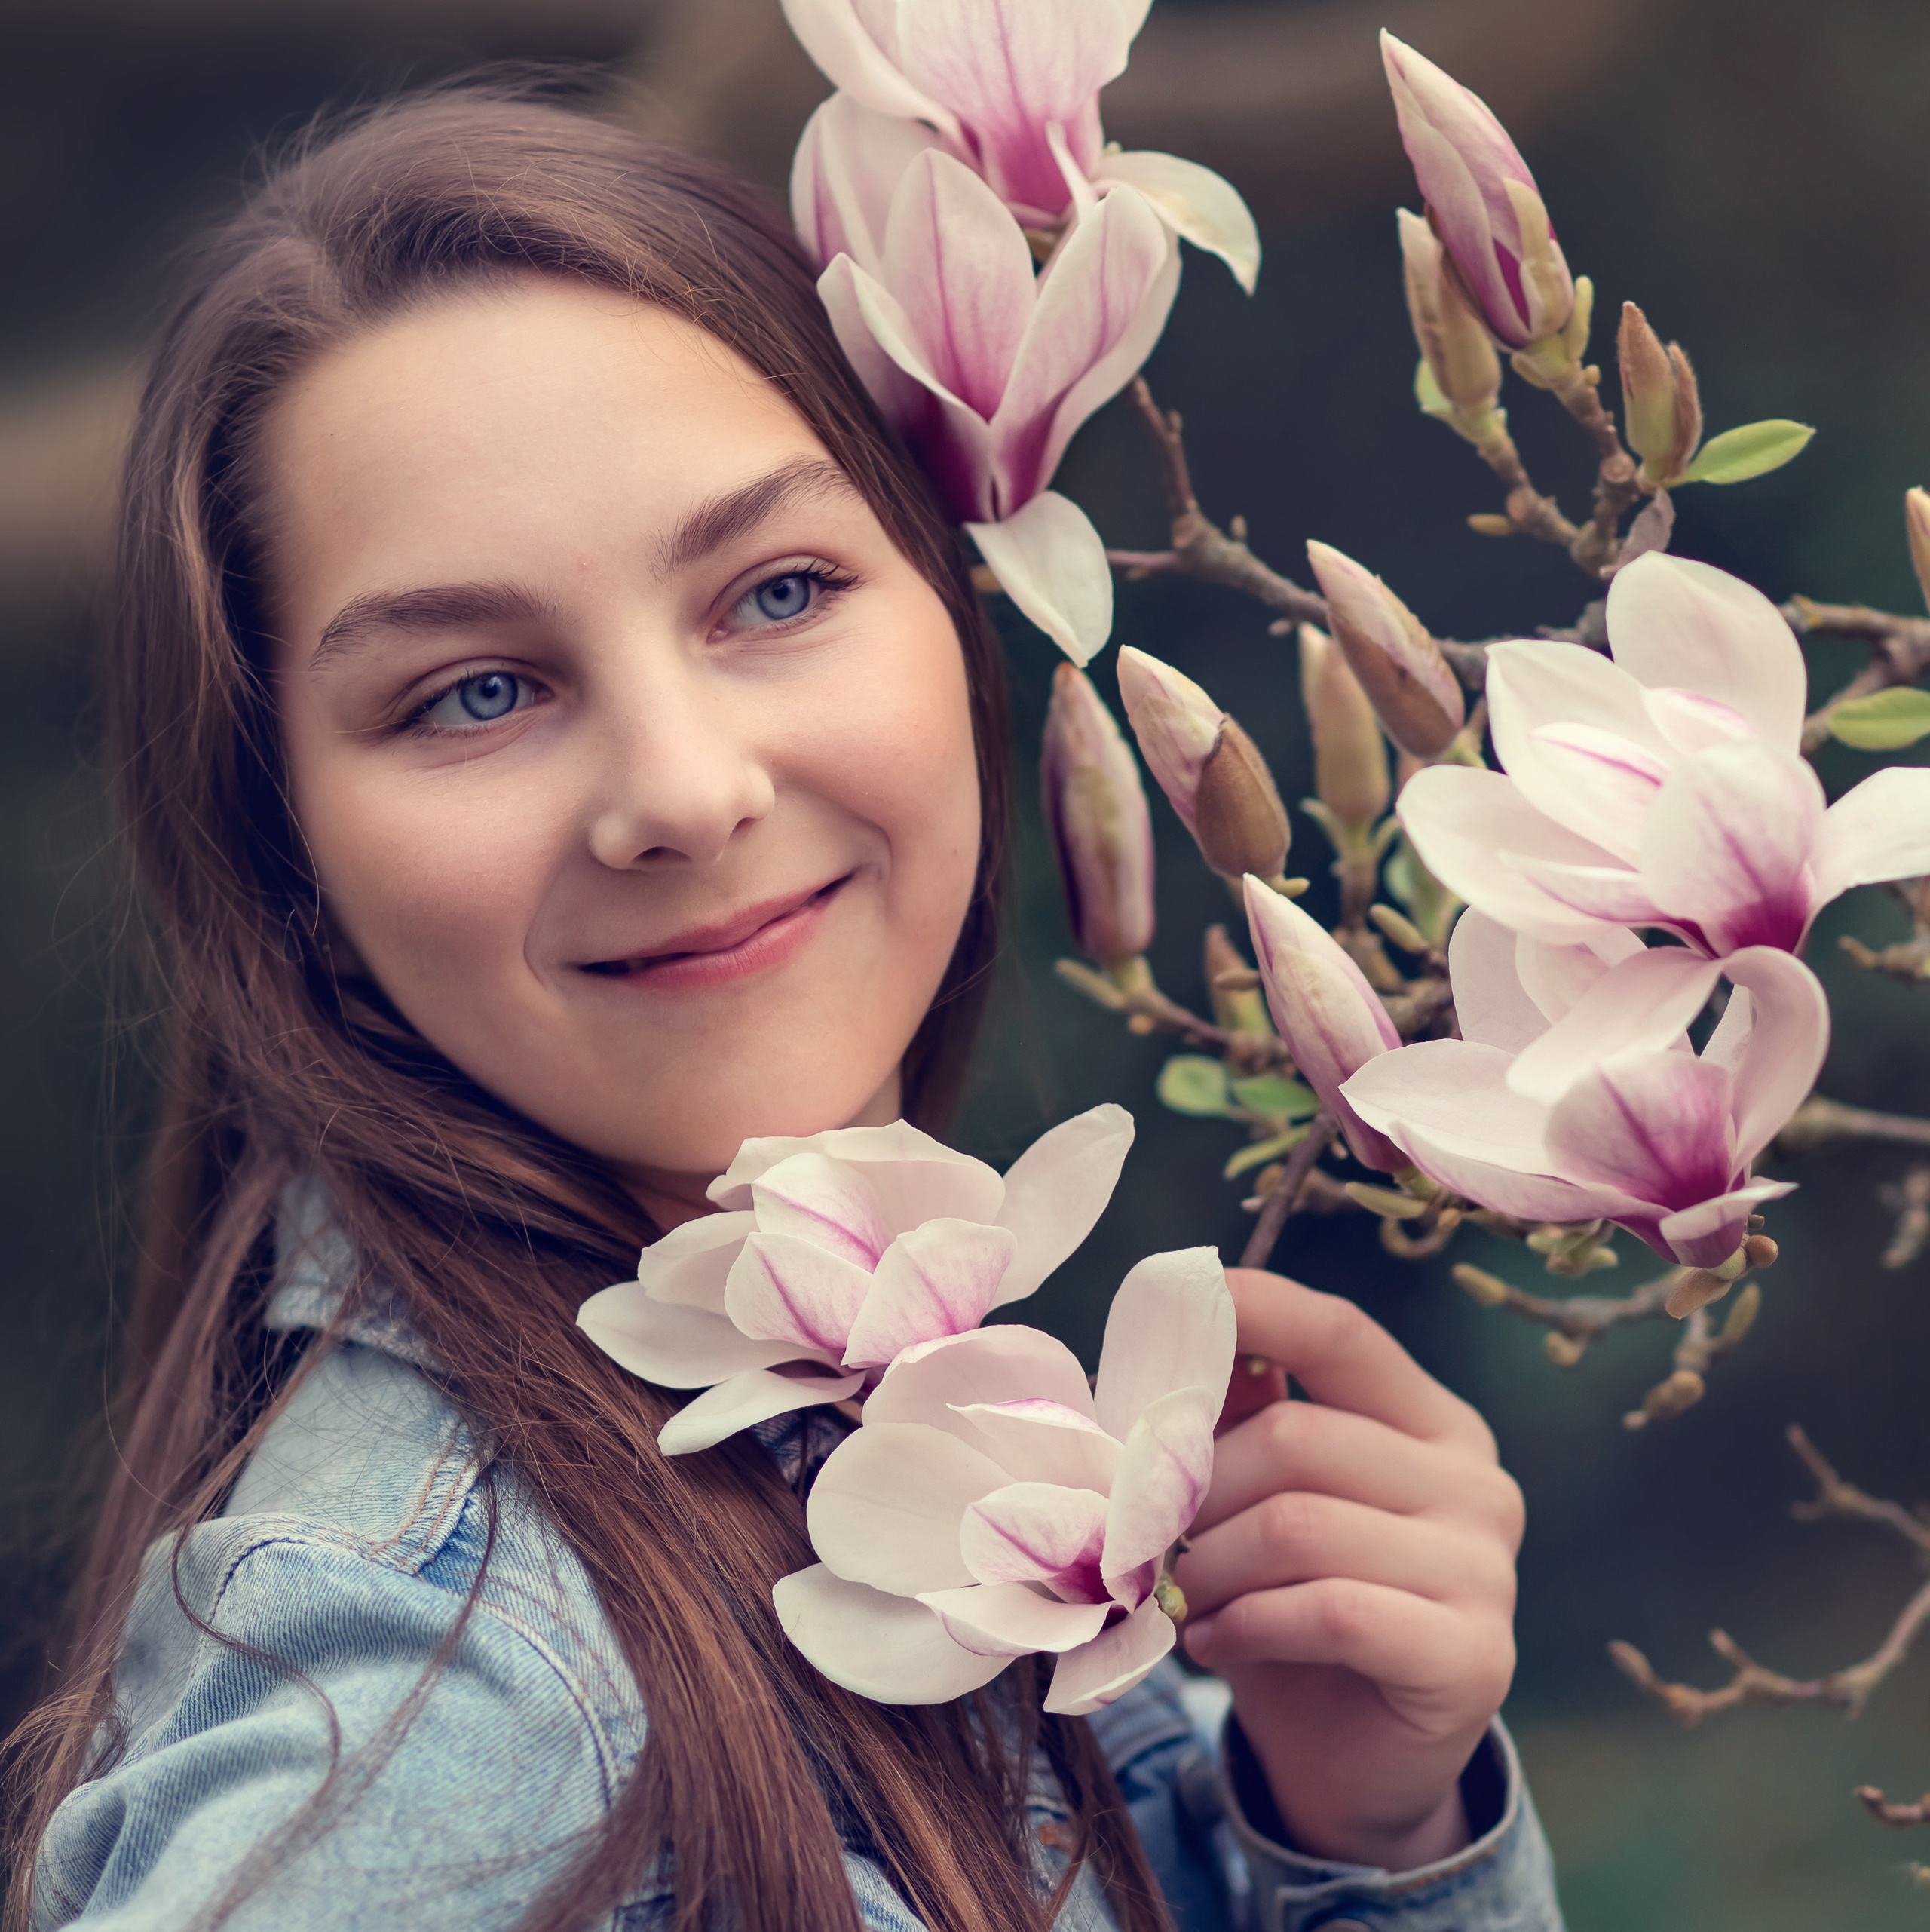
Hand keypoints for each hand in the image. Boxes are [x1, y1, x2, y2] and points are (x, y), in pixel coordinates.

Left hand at [1175, 1268, 1522, 1871]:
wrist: (1349, 1765)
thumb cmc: (1294, 1609)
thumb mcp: (1261, 1502)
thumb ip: (1238, 1424)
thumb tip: (1169, 1347)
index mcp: (1431, 1422)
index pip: (1342, 1336)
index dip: (1259, 1310)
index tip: (1184, 1296)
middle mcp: (1476, 1482)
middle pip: (1297, 1436)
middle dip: (1196, 1486)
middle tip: (1142, 1533)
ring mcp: (1487, 1570)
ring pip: (1301, 1525)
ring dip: (1211, 1565)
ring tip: (1176, 1595)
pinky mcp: (1474, 1656)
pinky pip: (1330, 1611)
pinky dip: (1249, 1624)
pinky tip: (1215, 1642)